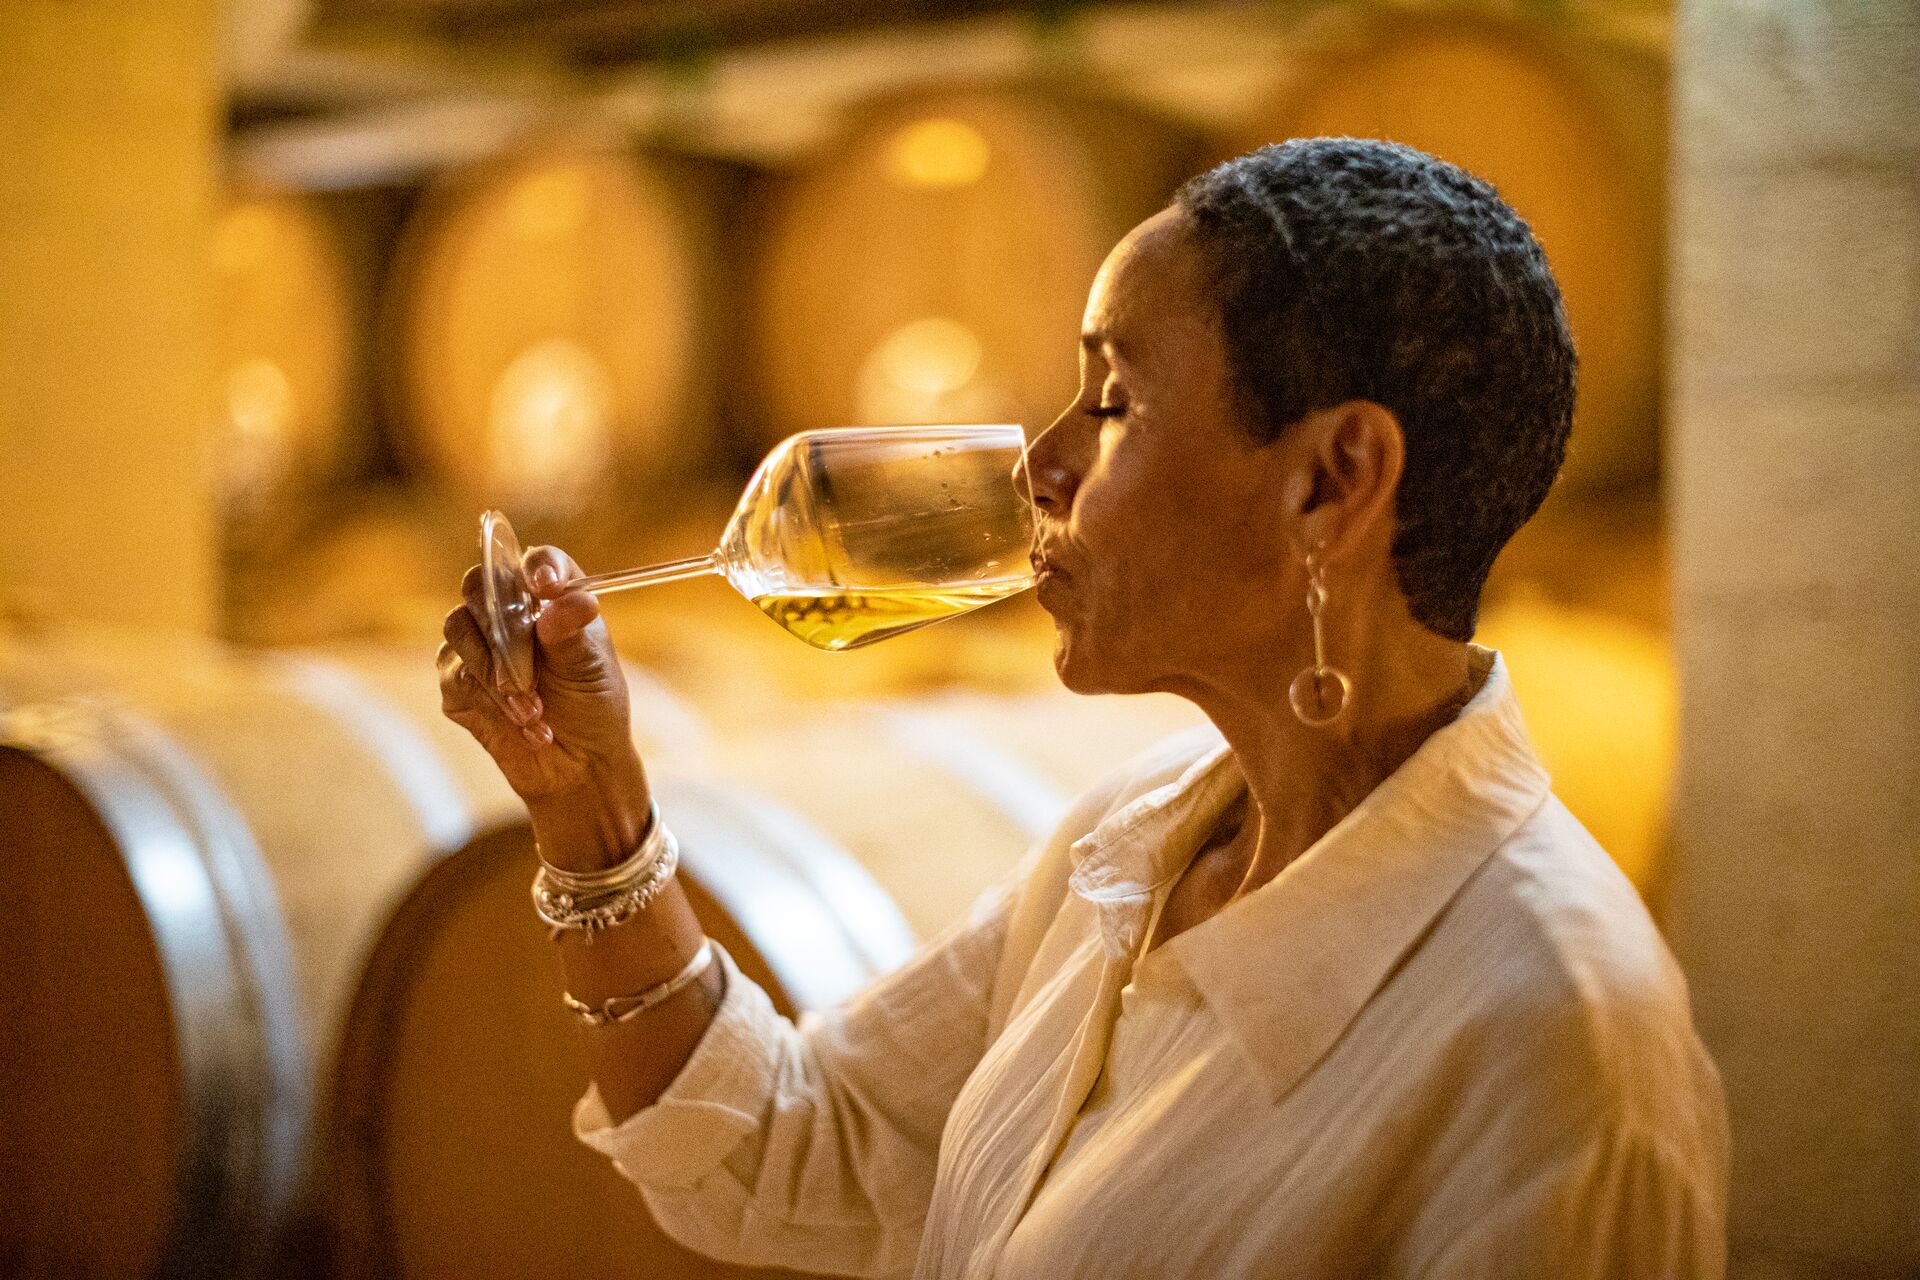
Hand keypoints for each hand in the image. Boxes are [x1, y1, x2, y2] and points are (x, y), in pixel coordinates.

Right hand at [438, 545, 639, 806]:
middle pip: (480, 585)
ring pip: (460, 628)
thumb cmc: (592, 706)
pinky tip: (523, 721)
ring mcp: (477, 644)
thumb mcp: (593, 669)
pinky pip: (456, 675)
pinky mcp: (458, 682)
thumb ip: (573, 633)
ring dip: (499, 671)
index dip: (535, 566)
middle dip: (504, 624)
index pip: (535, 561)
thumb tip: (564, 601)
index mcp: (549, 597)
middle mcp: (508, 612)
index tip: (545, 586)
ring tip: (535, 706)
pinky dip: (492, 701)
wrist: (578, 765)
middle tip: (530, 664)